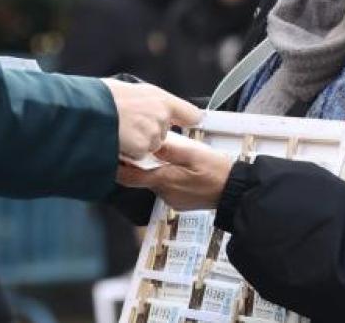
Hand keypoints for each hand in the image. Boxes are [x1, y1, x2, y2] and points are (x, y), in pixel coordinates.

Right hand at [101, 79, 201, 160]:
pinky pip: (137, 155)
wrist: (88, 107)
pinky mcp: (142, 148)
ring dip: (137, 143)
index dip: (187, 120)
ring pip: (150, 146)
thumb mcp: (128, 88)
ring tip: (119, 131)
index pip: (190, 114)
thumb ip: (144, 100)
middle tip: (128, 125)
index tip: (186, 123)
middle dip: (148, 133)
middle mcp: (161, 115)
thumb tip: (142, 105)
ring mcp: (153, 133)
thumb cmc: (102, 95)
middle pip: (163, 133)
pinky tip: (116, 140)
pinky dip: (127, 152)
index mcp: (160, 98)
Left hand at [116, 133, 232, 211]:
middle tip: (131, 145)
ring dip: (152, 169)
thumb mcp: (194, 155)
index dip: (117, 167)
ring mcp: (172, 198)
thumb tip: (149, 144)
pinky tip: (172, 166)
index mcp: (164, 180)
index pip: (130, 177)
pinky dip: (164, 176)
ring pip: (154, 181)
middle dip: (135, 164)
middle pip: (141, 178)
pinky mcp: (180, 200)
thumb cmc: (217, 171)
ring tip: (152, 152)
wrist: (236, 192)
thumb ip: (170, 151)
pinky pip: (166, 186)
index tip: (108, 153)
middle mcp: (164, 192)